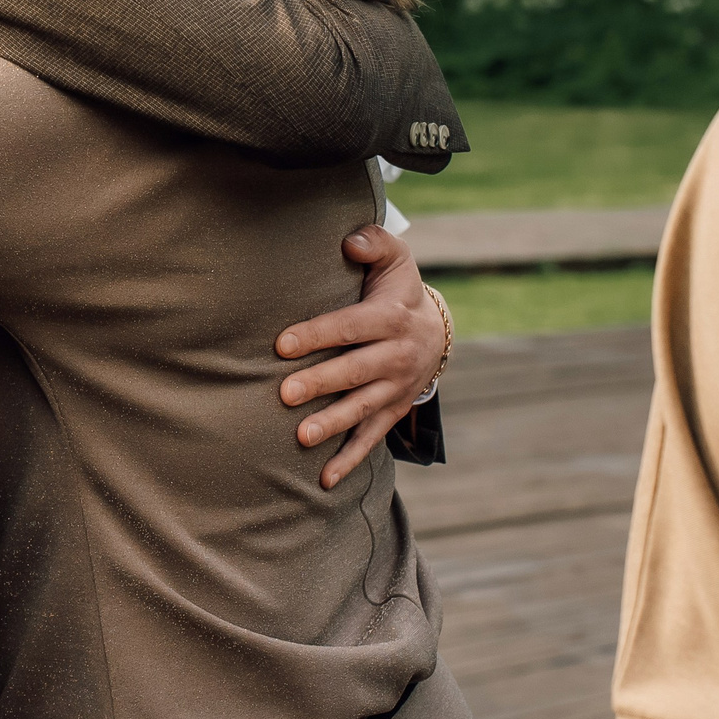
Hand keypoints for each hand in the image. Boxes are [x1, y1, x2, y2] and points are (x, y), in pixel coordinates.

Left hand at [274, 224, 448, 489]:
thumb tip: (349, 240)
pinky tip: (324, 479)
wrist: (436, 331)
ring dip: (333, 424)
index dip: (317, 334)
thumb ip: (375, 243)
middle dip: (321, 383)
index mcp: (391, 318)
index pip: (350, 326)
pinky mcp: (393, 411)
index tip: (281, 344)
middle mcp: (397, 356)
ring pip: (362, 408)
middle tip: (284, 394)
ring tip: (301, 438)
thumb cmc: (397, 289)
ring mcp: (396, 387)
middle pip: (356, 371)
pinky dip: (350, 459)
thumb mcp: (395, 258)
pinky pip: (372, 437)